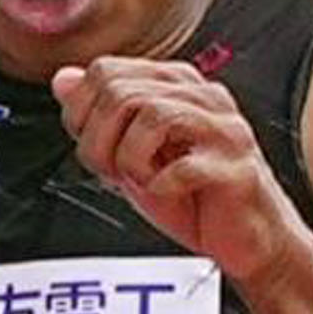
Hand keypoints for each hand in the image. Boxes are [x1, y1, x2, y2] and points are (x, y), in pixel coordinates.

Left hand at [59, 54, 309, 285]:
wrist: (249, 243)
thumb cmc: (196, 200)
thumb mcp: (133, 154)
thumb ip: (100, 117)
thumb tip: (63, 80)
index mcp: (178, 86)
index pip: (105, 70)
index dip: (82, 113)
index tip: (95, 147)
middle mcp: (204, 97)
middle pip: (121, 90)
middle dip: (99, 140)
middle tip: (113, 172)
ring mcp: (223, 131)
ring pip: (151, 115)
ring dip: (128, 159)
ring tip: (140, 180)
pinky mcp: (235, 169)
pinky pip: (182, 166)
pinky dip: (160, 186)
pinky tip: (166, 193)